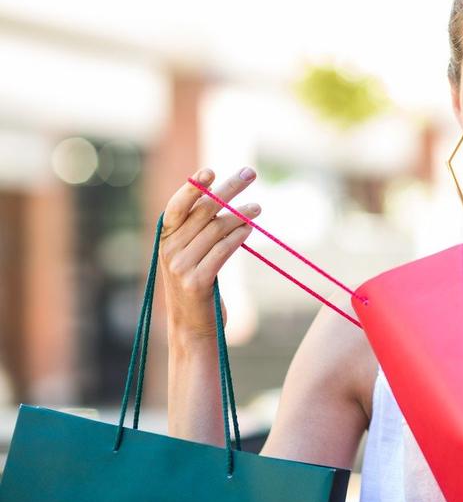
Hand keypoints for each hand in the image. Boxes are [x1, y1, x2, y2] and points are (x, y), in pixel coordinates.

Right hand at [159, 167, 259, 340]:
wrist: (192, 329)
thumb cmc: (197, 287)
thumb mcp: (190, 256)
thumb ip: (199, 231)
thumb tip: (223, 198)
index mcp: (165, 240)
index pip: (177, 206)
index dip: (192, 187)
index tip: (212, 171)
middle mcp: (169, 251)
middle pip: (203, 211)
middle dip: (228, 189)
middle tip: (250, 173)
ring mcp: (180, 267)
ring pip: (216, 229)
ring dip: (240, 214)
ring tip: (258, 208)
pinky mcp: (196, 282)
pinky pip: (222, 251)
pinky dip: (238, 237)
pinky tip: (250, 228)